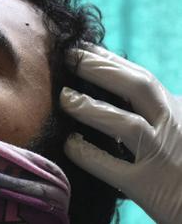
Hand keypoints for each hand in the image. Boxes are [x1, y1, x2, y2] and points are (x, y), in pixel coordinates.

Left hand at [61, 45, 181, 223]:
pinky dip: (86, 153)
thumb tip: (116, 87)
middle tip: (68, 57)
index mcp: (177, 111)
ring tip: (64, 97)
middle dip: (100, 68)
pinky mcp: (149, 186)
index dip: (110, 60)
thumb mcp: (178, 128)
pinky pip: (110, 166)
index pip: (141, 77)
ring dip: (90, 107)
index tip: (82, 47)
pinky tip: (69, 143)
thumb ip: (155, 111)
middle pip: (138, 87)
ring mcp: (162, 156)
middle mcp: (173, 128)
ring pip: (126, 124)